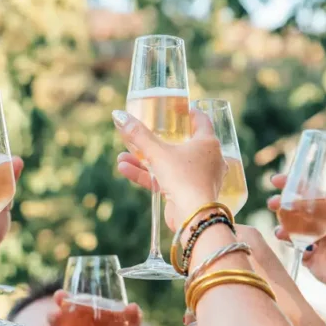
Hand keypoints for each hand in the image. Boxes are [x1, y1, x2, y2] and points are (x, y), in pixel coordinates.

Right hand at [112, 108, 224, 229]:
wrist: (194, 216)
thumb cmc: (184, 178)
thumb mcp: (158, 153)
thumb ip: (138, 135)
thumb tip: (118, 115)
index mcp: (208, 143)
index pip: (201, 121)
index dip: (188, 113)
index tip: (179, 110)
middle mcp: (207, 159)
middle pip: (181, 143)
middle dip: (157, 140)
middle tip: (144, 133)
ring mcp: (198, 177)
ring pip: (170, 163)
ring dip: (146, 160)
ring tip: (123, 156)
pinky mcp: (187, 193)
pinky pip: (166, 179)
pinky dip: (148, 175)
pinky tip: (125, 170)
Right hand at [267, 175, 325, 294]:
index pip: (308, 193)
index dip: (293, 184)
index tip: (277, 180)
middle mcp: (317, 221)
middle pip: (295, 208)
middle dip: (281, 204)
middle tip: (272, 203)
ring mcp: (309, 236)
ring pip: (290, 225)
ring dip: (283, 225)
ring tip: (281, 232)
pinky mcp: (304, 252)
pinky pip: (292, 244)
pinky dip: (292, 243)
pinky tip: (306, 249)